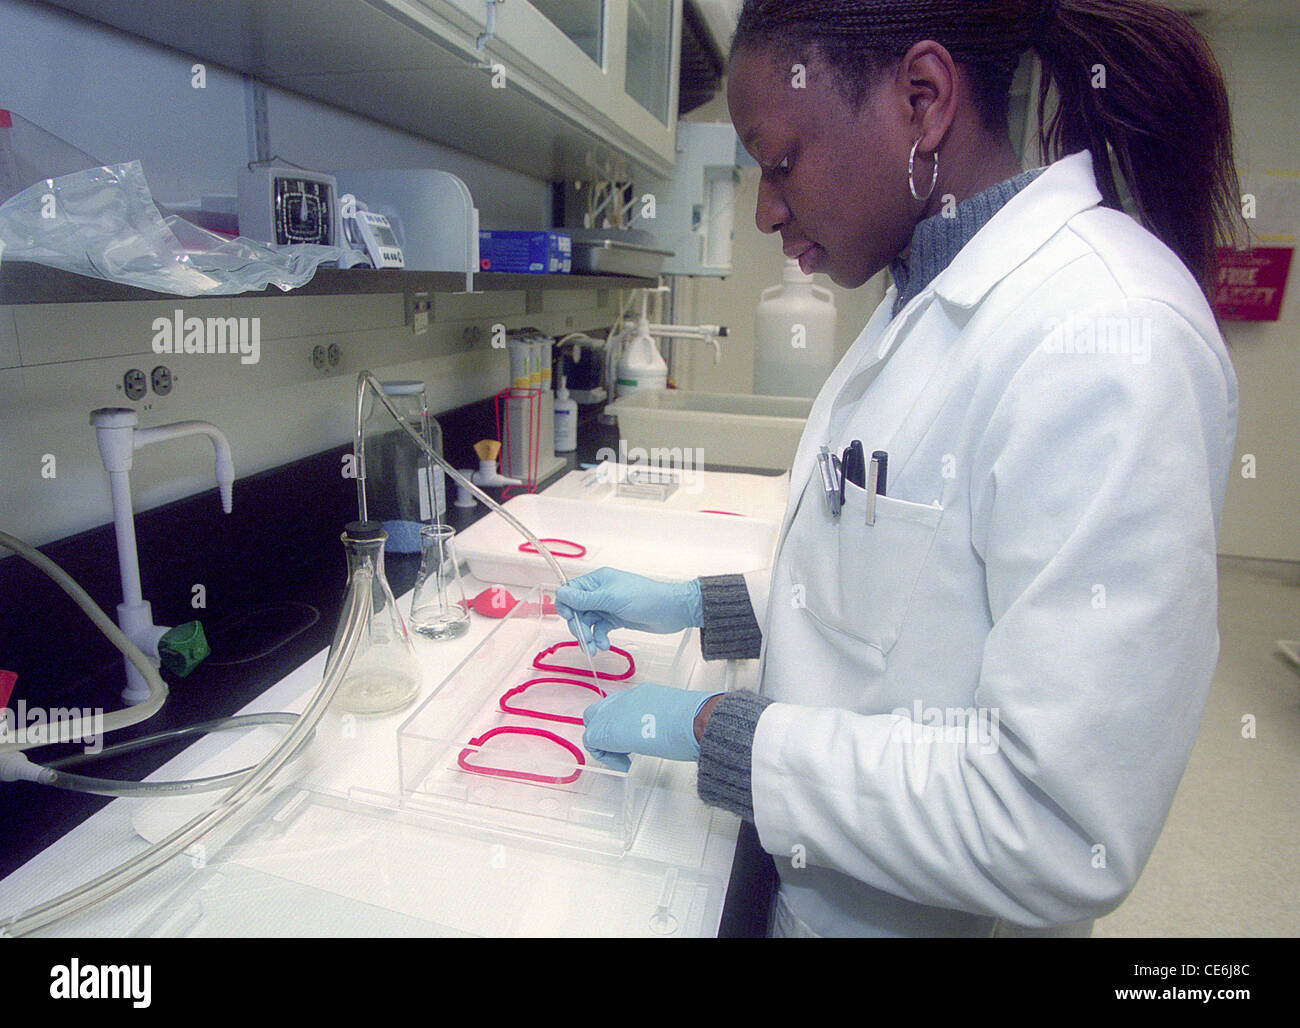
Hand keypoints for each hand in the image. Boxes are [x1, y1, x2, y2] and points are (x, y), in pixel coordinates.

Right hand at [554, 567, 702, 652]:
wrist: (672, 611)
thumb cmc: (643, 598)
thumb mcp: (611, 598)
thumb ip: (584, 599)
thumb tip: (560, 593)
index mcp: (597, 581)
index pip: (570, 591)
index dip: (566, 606)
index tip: (570, 619)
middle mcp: (599, 592)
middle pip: (577, 610)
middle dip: (578, 626)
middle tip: (585, 640)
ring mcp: (608, 606)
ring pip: (588, 622)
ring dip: (589, 636)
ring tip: (594, 649)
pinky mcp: (616, 619)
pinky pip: (600, 630)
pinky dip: (600, 638)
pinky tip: (604, 645)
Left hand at [582, 683, 721, 771]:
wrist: (694, 720)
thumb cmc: (694, 720)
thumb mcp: (676, 714)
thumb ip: (662, 718)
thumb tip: (666, 729)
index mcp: (643, 694)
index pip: (621, 706)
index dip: (623, 723)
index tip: (635, 736)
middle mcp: (625, 698)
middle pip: (599, 712)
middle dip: (606, 731)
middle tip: (624, 748)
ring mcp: (613, 712)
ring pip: (593, 725)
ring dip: (606, 743)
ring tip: (626, 757)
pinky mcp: (606, 730)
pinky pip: (592, 742)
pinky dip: (606, 756)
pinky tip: (625, 763)